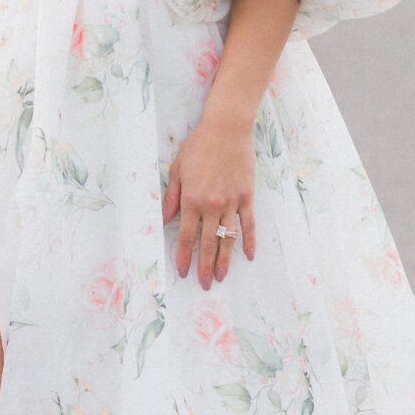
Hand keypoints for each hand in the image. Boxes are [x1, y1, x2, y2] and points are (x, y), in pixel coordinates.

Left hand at [163, 115, 256, 288]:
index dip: (184, 256)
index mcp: (191, 200)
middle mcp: (212, 205)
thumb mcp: (177, 169)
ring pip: (228, 238)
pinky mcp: (246, 197)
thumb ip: (172, 197)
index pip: (186, 237)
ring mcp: (231, 202)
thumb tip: (166, 220)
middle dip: (205, 267)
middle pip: (208, 243)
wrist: (226, 129)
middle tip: (204, 284)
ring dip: (225, 260)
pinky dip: (249, 241)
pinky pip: (249, 224)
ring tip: (222, 277)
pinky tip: (249, 255)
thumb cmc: (198, 146)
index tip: (182, 271)